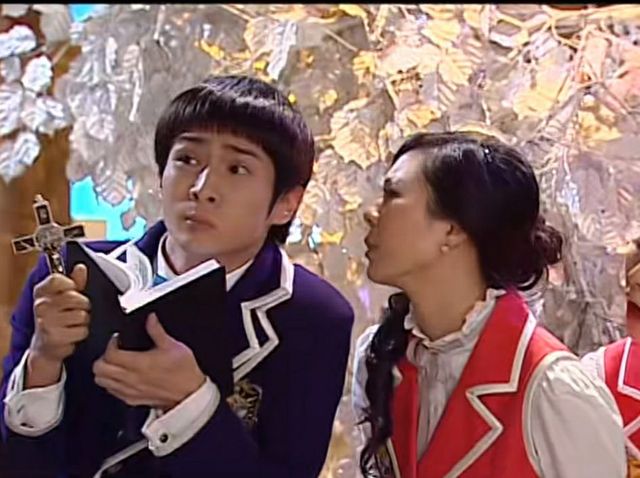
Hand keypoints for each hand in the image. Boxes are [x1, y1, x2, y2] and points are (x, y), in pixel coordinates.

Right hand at [27, 264, 89, 387]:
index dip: (71, 284)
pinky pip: (82, 330)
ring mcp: (46, 321)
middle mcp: (41, 305)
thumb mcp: (63, 296)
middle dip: (83, 304)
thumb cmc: (56, 316)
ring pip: (81, 315)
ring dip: (83, 320)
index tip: (73, 289)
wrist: (45, 344)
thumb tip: (81, 267)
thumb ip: (75, 281)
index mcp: (41, 291)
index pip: (57, 279)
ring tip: (73, 323)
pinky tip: (71, 333)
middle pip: (75, 297)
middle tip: (76, 310)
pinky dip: (81, 333)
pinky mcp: (54, 337)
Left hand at [93, 313, 205, 409]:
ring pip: (102, 381)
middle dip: (103, 357)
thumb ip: (157, 331)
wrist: (189, 393)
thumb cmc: (184, 371)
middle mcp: (131, 378)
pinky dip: (111, 383)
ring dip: (105, 371)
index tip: (118, 339)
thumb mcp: (173, 346)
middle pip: (100, 369)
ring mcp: (130, 390)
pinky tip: (122, 376)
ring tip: (115, 363)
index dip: (111, 344)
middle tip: (113, 351)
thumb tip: (150, 319)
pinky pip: (112, 391)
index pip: (110, 354)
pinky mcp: (132, 400)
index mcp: (139, 363)